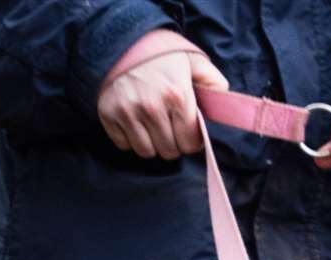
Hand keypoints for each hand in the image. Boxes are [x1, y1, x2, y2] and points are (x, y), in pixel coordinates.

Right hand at [98, 47, 228, 159]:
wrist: (121, 37)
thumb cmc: (162, 54)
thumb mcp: (193, 61)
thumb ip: (213, 82)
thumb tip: (223, 103)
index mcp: (177, 95)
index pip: (189, 144)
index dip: (190, 140)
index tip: (187, 131)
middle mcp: (152, 106)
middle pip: (169, 151)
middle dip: (172, 142)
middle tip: (169, 126)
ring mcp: (128, 111)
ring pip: (146, 152)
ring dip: (151, 143)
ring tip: (152, 125)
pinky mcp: (108, 114)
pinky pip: (124, 145)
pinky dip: (129, 138)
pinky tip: (133, 121)